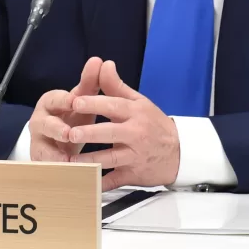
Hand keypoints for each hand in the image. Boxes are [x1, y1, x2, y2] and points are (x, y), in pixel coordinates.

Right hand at [29, 57, 102, 161]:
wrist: (60, 142)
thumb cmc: (72, 116)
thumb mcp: (82, 101)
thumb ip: (90, 82)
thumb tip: (99, 60)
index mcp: (50, 102)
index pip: (54, 98)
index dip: (63, 100)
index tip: (74, 101)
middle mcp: (40, 121)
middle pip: (44, 124)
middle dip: (56, 129)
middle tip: (69, 133)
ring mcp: (38, 142)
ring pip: (43, 147)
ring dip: (54, 154)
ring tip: (66, 160)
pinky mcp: (41, 161)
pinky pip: (47, 166)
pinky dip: (57, 171)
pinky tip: (68, 175)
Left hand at [68, 60, 179, 190]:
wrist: (179, 153)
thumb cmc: (154, 124)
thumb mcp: (139, 102)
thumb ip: (117, 86)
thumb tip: (104, 64)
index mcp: (135, 113)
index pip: (113, 106)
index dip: (94, 104)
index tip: (75, 101)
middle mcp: (136, 134)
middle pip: (110, 133)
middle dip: (90, 134)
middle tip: (69, 133)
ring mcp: (134, 156)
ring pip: (110, 159)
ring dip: (89, 161)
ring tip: (70, 161)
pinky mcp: (133, 175)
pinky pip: (114, 180)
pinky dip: (99, 183)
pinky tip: (83, 182)